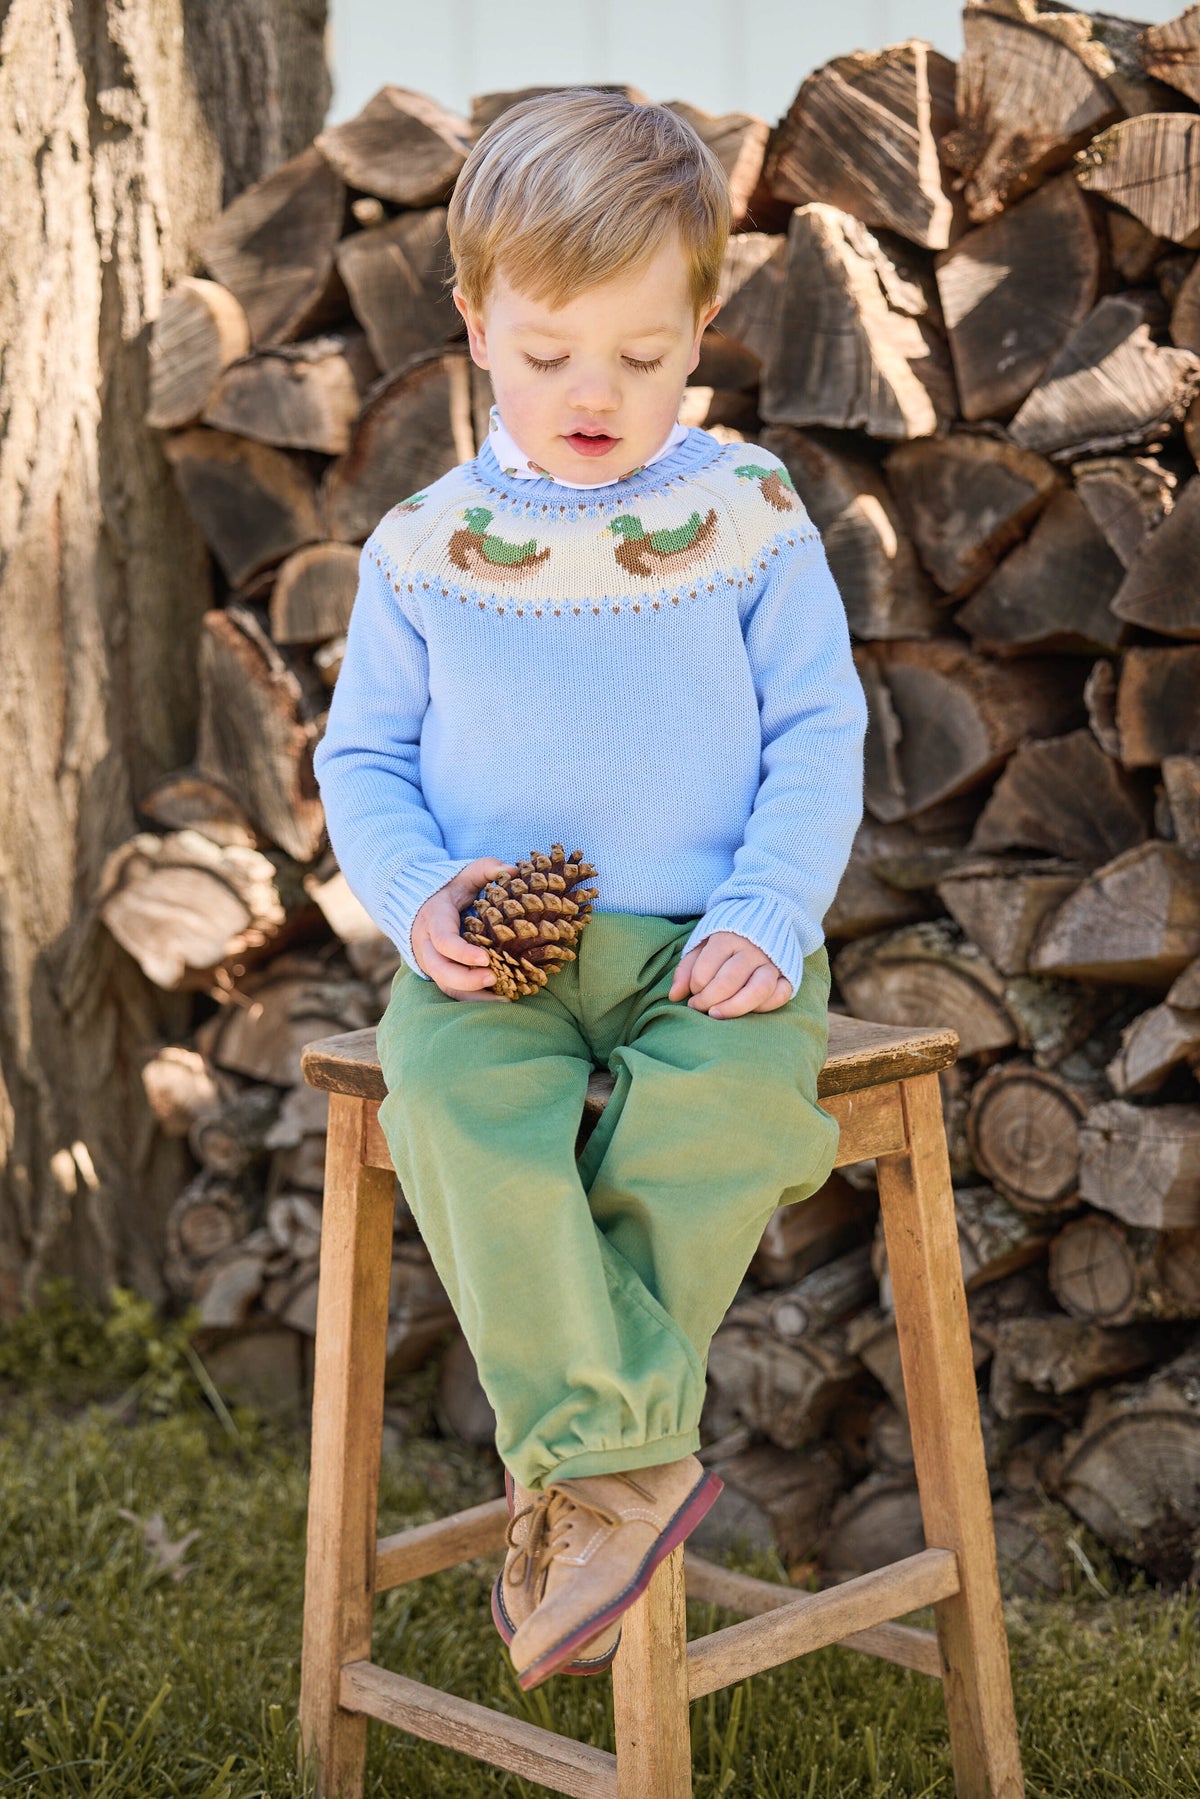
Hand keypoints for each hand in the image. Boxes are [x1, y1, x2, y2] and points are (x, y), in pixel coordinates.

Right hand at [412, 857, 519, 999]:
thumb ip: (487, 868)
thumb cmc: (450, 888)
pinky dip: (474, 999)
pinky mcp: (439, 973)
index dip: (462, 952)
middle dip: (467, 979)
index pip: (443, 940)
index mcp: (434, 919)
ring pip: (446, 985)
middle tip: (495, 978)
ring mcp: (430, 961)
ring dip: (473, 995)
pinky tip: (500, 999)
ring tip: (505, 996)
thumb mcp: (466, 873)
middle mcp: (427, 944)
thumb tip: (513, 871)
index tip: (486, 958)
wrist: (421, 905)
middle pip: (440, 970)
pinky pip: (453, 992)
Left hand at [669, 930, 792, 1017]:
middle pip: (728, 981)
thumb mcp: (702, 945)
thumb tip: (675, 996)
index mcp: (727, 937)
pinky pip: (781, 994)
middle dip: (708, 1000)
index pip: (705, 969)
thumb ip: (687, 968)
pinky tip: (747, 1011)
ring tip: (716, 1015)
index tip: (692, 993)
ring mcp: (772, 962)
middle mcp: (752, 949)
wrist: (763, 916)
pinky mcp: (787, 973)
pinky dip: (765, 1006)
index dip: (694, 987)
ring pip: (758, 989)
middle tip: (698, 1008)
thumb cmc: (725, 937)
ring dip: (735, 1007)